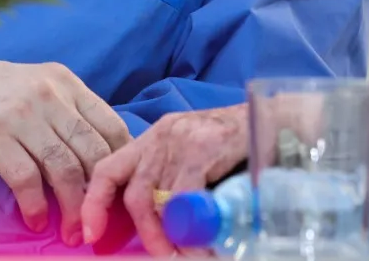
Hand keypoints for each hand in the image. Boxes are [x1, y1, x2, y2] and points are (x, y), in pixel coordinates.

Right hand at [0, 58, 130, 245]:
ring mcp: (22, 115)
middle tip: (101, 221)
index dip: (120, 162)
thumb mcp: (41, 86)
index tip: (120, 190)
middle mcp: (50, 96)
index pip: (111, 125)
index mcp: (67, 83)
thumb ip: (69, 113)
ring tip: (74, 231)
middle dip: (100, 192)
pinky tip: (37, 220)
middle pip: (91, 151)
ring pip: (64, 168)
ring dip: (73, 206)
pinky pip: (25, 178)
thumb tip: (101, 158)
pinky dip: (35, 205)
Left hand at [82, 104, 248, 255]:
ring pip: (156, 199)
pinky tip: (199, 241)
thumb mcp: (193, 155)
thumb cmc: (237, 144)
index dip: (94, 203)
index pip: (108, 169)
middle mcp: (161, 135)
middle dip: (144, 232)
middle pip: (132, 192)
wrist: (278, 120)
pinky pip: (182, 199)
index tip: (90, 234)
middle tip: (161, 253)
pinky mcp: (201, 148)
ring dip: (167, 235)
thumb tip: (159, 221)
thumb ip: (171, 179)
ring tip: (182, 251)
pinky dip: (188, 227)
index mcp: (153, 137)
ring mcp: (180, 140)